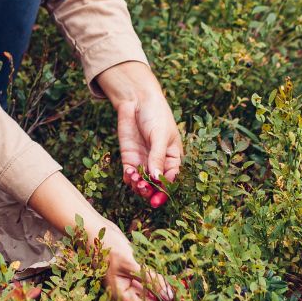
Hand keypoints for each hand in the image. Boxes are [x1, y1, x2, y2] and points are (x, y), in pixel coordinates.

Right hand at [26, 173, 174, 300]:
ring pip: (148, 288)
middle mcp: (124, 289)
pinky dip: (156, 278)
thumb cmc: (107, 246)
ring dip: (161, 289)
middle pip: (146, 299)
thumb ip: (149, 279)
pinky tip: (168, 280)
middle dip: (161, 299)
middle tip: (179, 299)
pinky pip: (146, 277)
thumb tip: (167, 294)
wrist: (96, 228)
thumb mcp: (130, 263)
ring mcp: (128, 279)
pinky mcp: (132, 268)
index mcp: (120, 293)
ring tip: (176, 290)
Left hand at [95, 62, 181, 203]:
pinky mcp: (130, 158)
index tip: (157, 199)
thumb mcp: (160, 135)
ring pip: (142, 183)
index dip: (164, 192)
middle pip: (155, 185)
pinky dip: (129, 178)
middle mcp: (158, 163)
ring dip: (138, 186)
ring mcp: (143, 162)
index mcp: (173, 158)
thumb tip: (157, 179)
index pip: (170, 180)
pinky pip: (129, 175)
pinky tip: (129, 173)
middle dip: (150, 191)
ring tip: (136, 179)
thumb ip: (158, 157)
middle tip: (144, 189)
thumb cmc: (156, 115)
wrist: (136, 100)